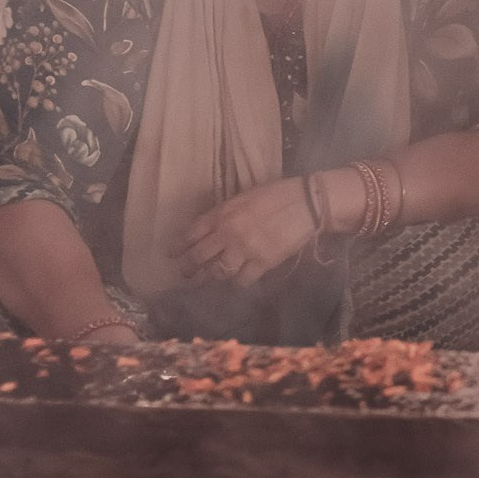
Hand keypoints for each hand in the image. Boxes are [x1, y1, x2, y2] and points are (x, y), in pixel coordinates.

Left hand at [180, 179, 316, 288]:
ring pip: (217, 272)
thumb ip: (224, 214)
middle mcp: (228, 233)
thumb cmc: (276, 195)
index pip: (191, 233)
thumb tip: (211, 230)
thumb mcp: (243, 198)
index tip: (171, 254)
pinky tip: (236, 282)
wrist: (306, 204)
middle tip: (184, 274)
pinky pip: (242, 280)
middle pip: (199, 256)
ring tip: (204, 281)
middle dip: (188, 267)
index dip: (179, 246)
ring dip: (208, 278)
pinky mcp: (262, 263)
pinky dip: (237, 282)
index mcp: (222, 213)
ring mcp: (244, 250)